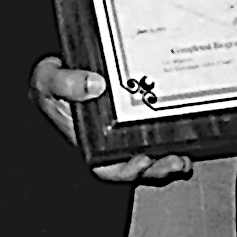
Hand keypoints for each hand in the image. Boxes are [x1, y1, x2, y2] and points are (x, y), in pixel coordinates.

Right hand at [30, 56, 190, 183]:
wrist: (62, 67)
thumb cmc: (51, 81)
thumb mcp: (47, 80)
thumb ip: (64, 83)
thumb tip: (93, 84)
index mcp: (86, 141)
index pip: (107, 166)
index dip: (126, 169)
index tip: (141, 161)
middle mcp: (108, 142)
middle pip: (136, 166)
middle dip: (157, 168)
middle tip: (174, 161)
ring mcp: (125, 133)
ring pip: (151, 154)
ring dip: (169, 159)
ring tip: (184, 157)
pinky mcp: (139, 118)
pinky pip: (159, 134)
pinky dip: (175, 137)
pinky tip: (188, 134)